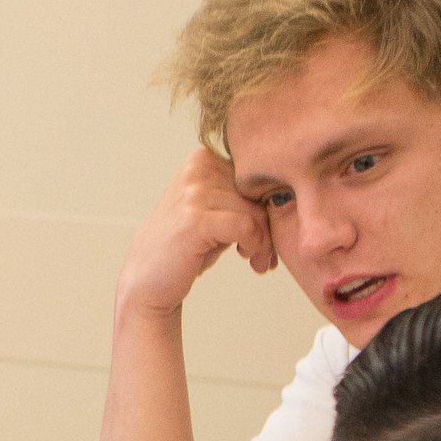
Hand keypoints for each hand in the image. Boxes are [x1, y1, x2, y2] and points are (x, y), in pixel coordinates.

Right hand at [117, 143, 276, 319]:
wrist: (147, 282)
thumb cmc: (187, 248)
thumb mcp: (215, 211)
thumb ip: (242, 195)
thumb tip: (293, 187)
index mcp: (202, 158)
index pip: (255, 175)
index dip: (266, 204)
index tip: (267, 235)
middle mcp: (196, 168)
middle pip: (257, 192)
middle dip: (268, 226)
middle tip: (266, 255)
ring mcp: (193, 192)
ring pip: (254, 210)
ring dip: (263, 241)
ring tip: (258, 261)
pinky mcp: (194, 219)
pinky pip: (245, 226)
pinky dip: (253, 245)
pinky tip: (248, 259)